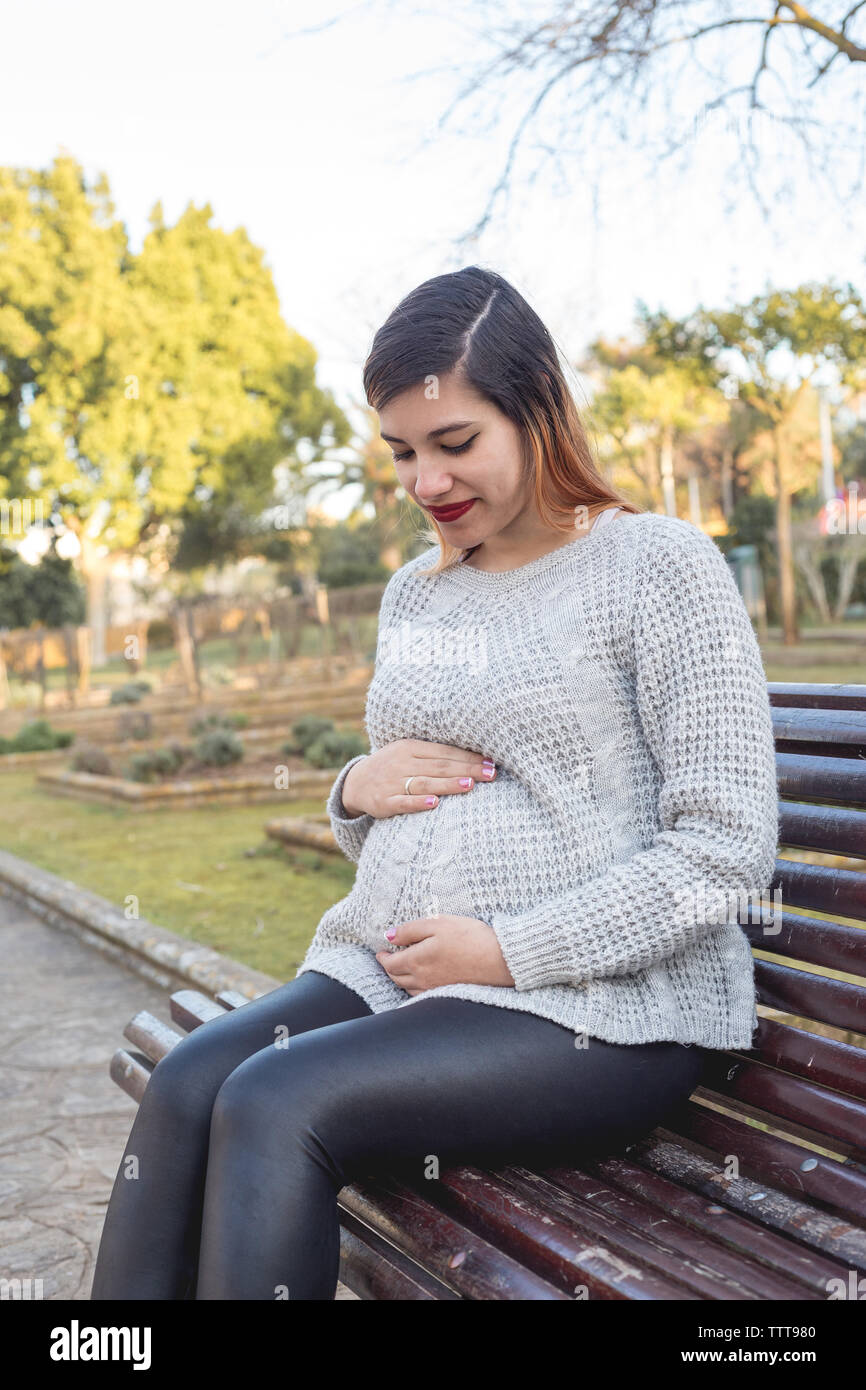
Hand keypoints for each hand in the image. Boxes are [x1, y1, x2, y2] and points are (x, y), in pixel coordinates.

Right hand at [341, 739, 495, 818]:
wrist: (356, 783)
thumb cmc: (393, 767)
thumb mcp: (408, 754)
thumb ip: (433, 755)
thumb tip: (472, 758)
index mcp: (410, 748)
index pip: (444, 752)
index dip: (468, 757)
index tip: (490, 762)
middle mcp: (401, 763)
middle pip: (439, 767)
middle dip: (467, 770)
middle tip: (490, 773)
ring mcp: (392, 783)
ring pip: (424, 783)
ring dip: (448, 785)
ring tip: (470, 785)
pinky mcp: (384, 802)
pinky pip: (403, 802)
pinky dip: (419, 803)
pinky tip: (435, 804)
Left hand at [375, 915, 514, 994]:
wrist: (500, 959)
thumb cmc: (470, 937)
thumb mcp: (438, 924)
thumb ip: (411, 930)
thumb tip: (389, 936)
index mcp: (417, 960)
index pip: (390, 963)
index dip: (382, 958)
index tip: (380, 951)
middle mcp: (422, 979)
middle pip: (396, 978)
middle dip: (388, 969)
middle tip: (386, 960)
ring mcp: (435, 989)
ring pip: (408, 988)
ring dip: (399, 979)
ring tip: (399, 970)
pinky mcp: (448, 993)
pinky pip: (421, 995)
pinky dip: (413, 989)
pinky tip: (418, 983)